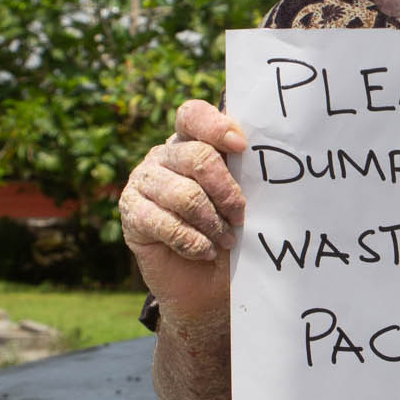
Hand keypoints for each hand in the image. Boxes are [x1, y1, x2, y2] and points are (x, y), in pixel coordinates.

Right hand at [119, 100, 248, 322]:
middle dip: (227, 191)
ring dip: (212, 223)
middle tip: (241, 217)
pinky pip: (164, 223)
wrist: (207, 283)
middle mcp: (163, 156)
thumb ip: (244, 171)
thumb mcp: (241, 197)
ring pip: (184, 194)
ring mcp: (143, 182)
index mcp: (190, 140)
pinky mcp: (131, 214)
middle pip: (197, 157)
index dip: (216, 127)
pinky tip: (205, 252)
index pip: (193, 115)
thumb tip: (268, 155)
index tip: (241, 147)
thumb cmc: (229, 232)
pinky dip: (193, 241)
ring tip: (227, 240)